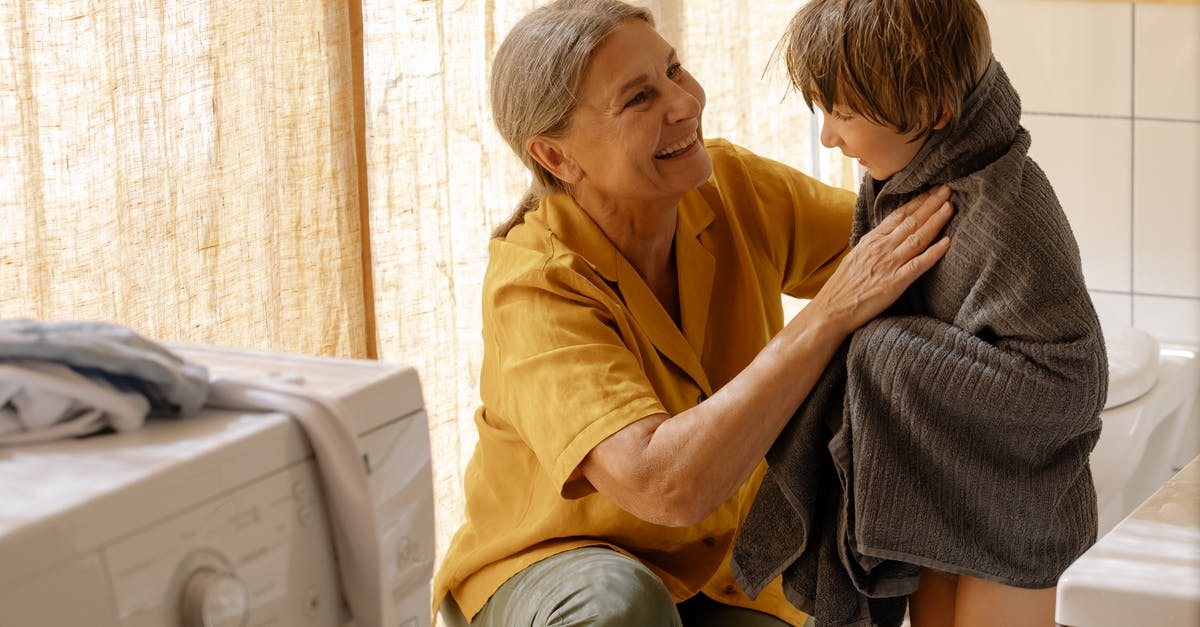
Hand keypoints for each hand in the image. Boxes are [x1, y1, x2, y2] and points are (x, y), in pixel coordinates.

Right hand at [807, 185, 952, 335]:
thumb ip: (873, 245)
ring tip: (950, 206)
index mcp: (871, 240)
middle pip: (911, 221)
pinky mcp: (894, 283)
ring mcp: (888, 264)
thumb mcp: (855, 257)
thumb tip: (887, 235)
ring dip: (936, 220)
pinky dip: (933, 253)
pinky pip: (918, 265)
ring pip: (917, 237)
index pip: (899, 215)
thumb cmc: (842, 287)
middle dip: (931, 203)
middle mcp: (881, 248)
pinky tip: (947, 242)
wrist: (830, 310)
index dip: (918, 201)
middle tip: (948, 189)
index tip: (932, 191)